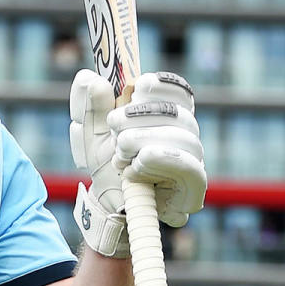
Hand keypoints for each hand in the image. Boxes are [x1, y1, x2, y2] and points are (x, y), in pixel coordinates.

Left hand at [69, 70, 206, 257]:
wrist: (108, 206)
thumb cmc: (106, 166)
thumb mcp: (91, 134)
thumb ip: (90, 106)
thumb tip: (90, 78)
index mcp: (166, 117)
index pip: (179, 92)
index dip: (162, 85)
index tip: (139, 84)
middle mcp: (185, 135)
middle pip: (179, 112)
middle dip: (140, 115)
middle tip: (114, 124)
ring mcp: (193, 161)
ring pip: (184, 137)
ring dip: (144, 140)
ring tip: (119, 155)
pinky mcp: (194, 188)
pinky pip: (190, 167)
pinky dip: (159, 161)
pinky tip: (135, 166)